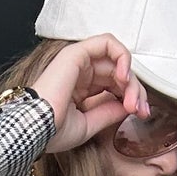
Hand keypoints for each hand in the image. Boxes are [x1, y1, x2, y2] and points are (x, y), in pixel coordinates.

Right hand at [31, 35, 147, 154]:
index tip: (140, 113)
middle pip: (119, 72)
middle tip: (140, 109)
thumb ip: (109, 112)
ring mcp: (78, 61)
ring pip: (117, 60)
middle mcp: (80, 73)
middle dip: (136, 90)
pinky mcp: (77, 53)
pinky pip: (107, 43)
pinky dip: (122, 57)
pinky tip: (125, 77)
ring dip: (131, 79)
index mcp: (80, 88)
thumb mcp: (90, 125)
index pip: (115, 84)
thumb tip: (129, 105)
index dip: (132, 96)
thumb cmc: (52, 132)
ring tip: (132, 99)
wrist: (36, 131)